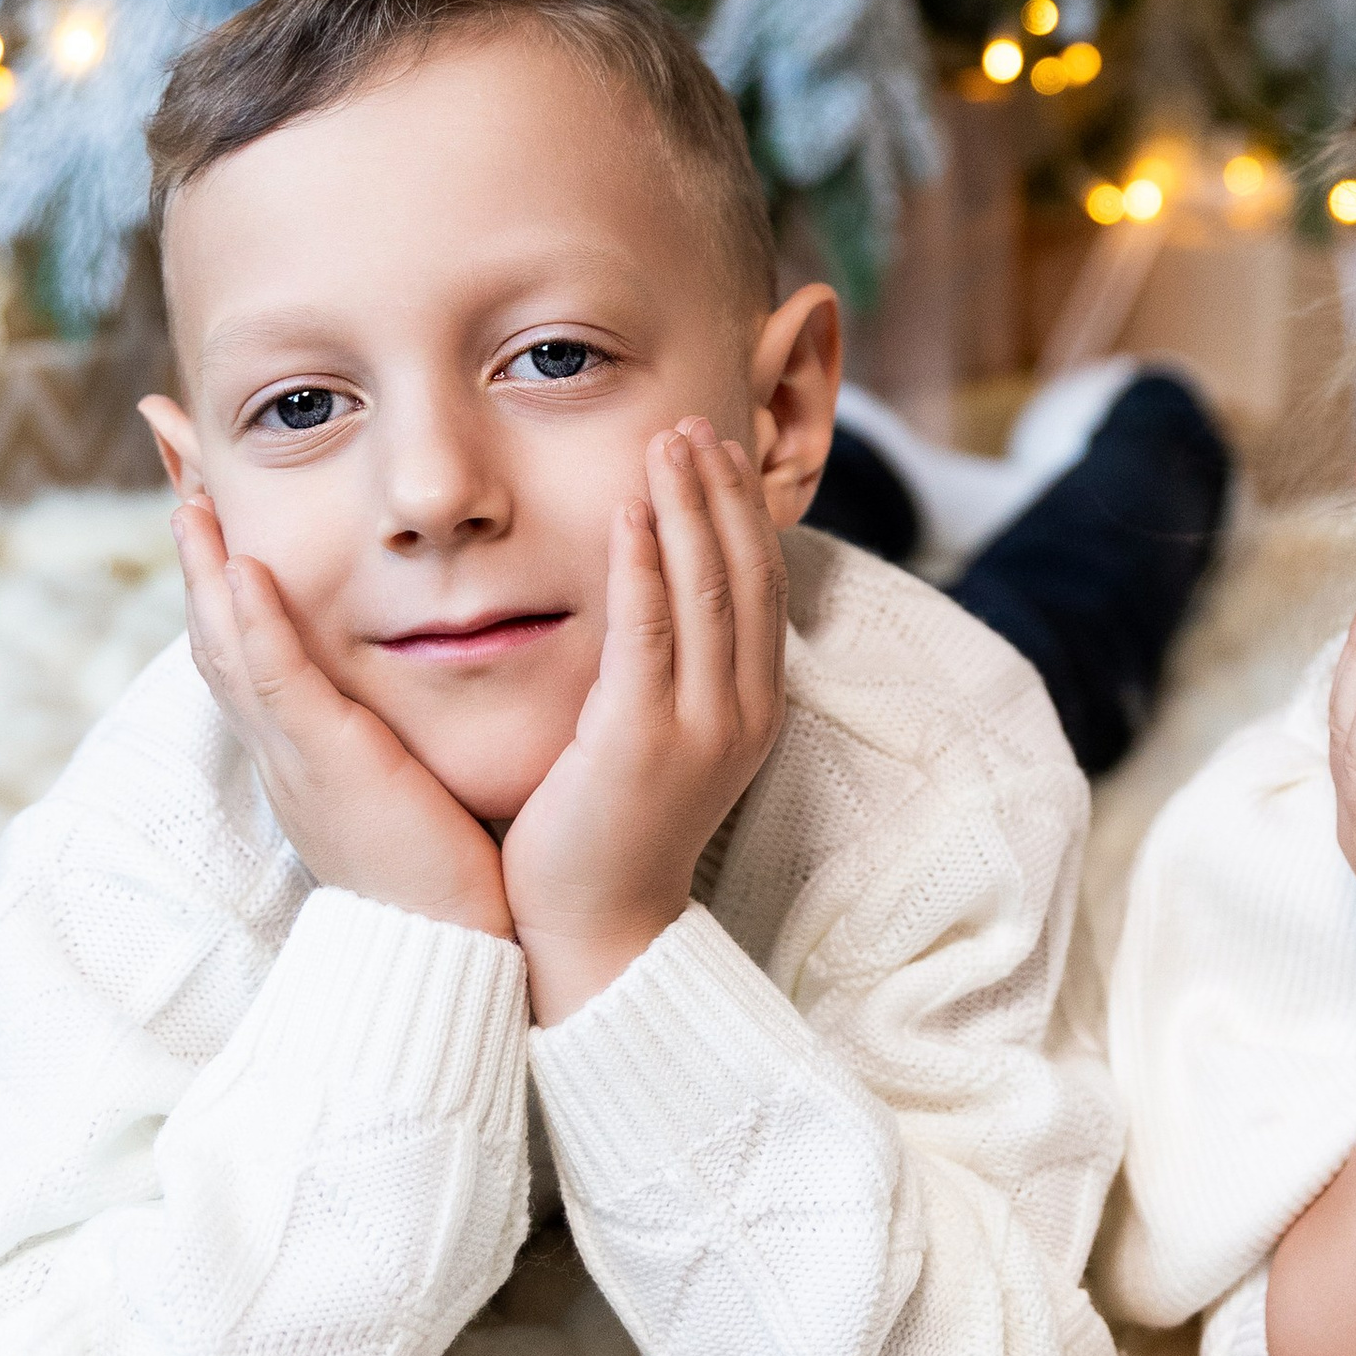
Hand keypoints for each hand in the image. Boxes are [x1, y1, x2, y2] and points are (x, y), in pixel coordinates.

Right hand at [172, 496, 509, 939]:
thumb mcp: (402, 790)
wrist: (448, 950)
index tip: (219, 527)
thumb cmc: (443, 878)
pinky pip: (278, 683)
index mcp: (298, 756)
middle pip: (217, 645)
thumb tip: (405, 704)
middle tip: (182, 494)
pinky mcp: (327, 765)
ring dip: (207, 577)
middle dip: (198, 569)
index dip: (226, 594)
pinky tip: (246, 569)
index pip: (247, 659)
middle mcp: (280, 753)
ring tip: (191, 507)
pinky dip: (257, 623)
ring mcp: (294, 759)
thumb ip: (391, 742)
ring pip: (229, 653)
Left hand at [504, 419, 787, 1027]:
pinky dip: (644, 561)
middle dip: (722, 492)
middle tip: (696, 425)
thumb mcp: (660, 738)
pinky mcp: (642, 738)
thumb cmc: (610, 832)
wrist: (595, 930)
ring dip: (689, 505)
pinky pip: (649, 630)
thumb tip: (656, 600)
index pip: (761, 588)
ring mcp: (699, 727)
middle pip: (745, 574)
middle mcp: (742, 712)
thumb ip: (670, 673)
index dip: (744, 513)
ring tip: (668, 442)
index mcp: (754, 709)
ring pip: (707, 589)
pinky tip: (630, 509)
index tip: (718, 452)